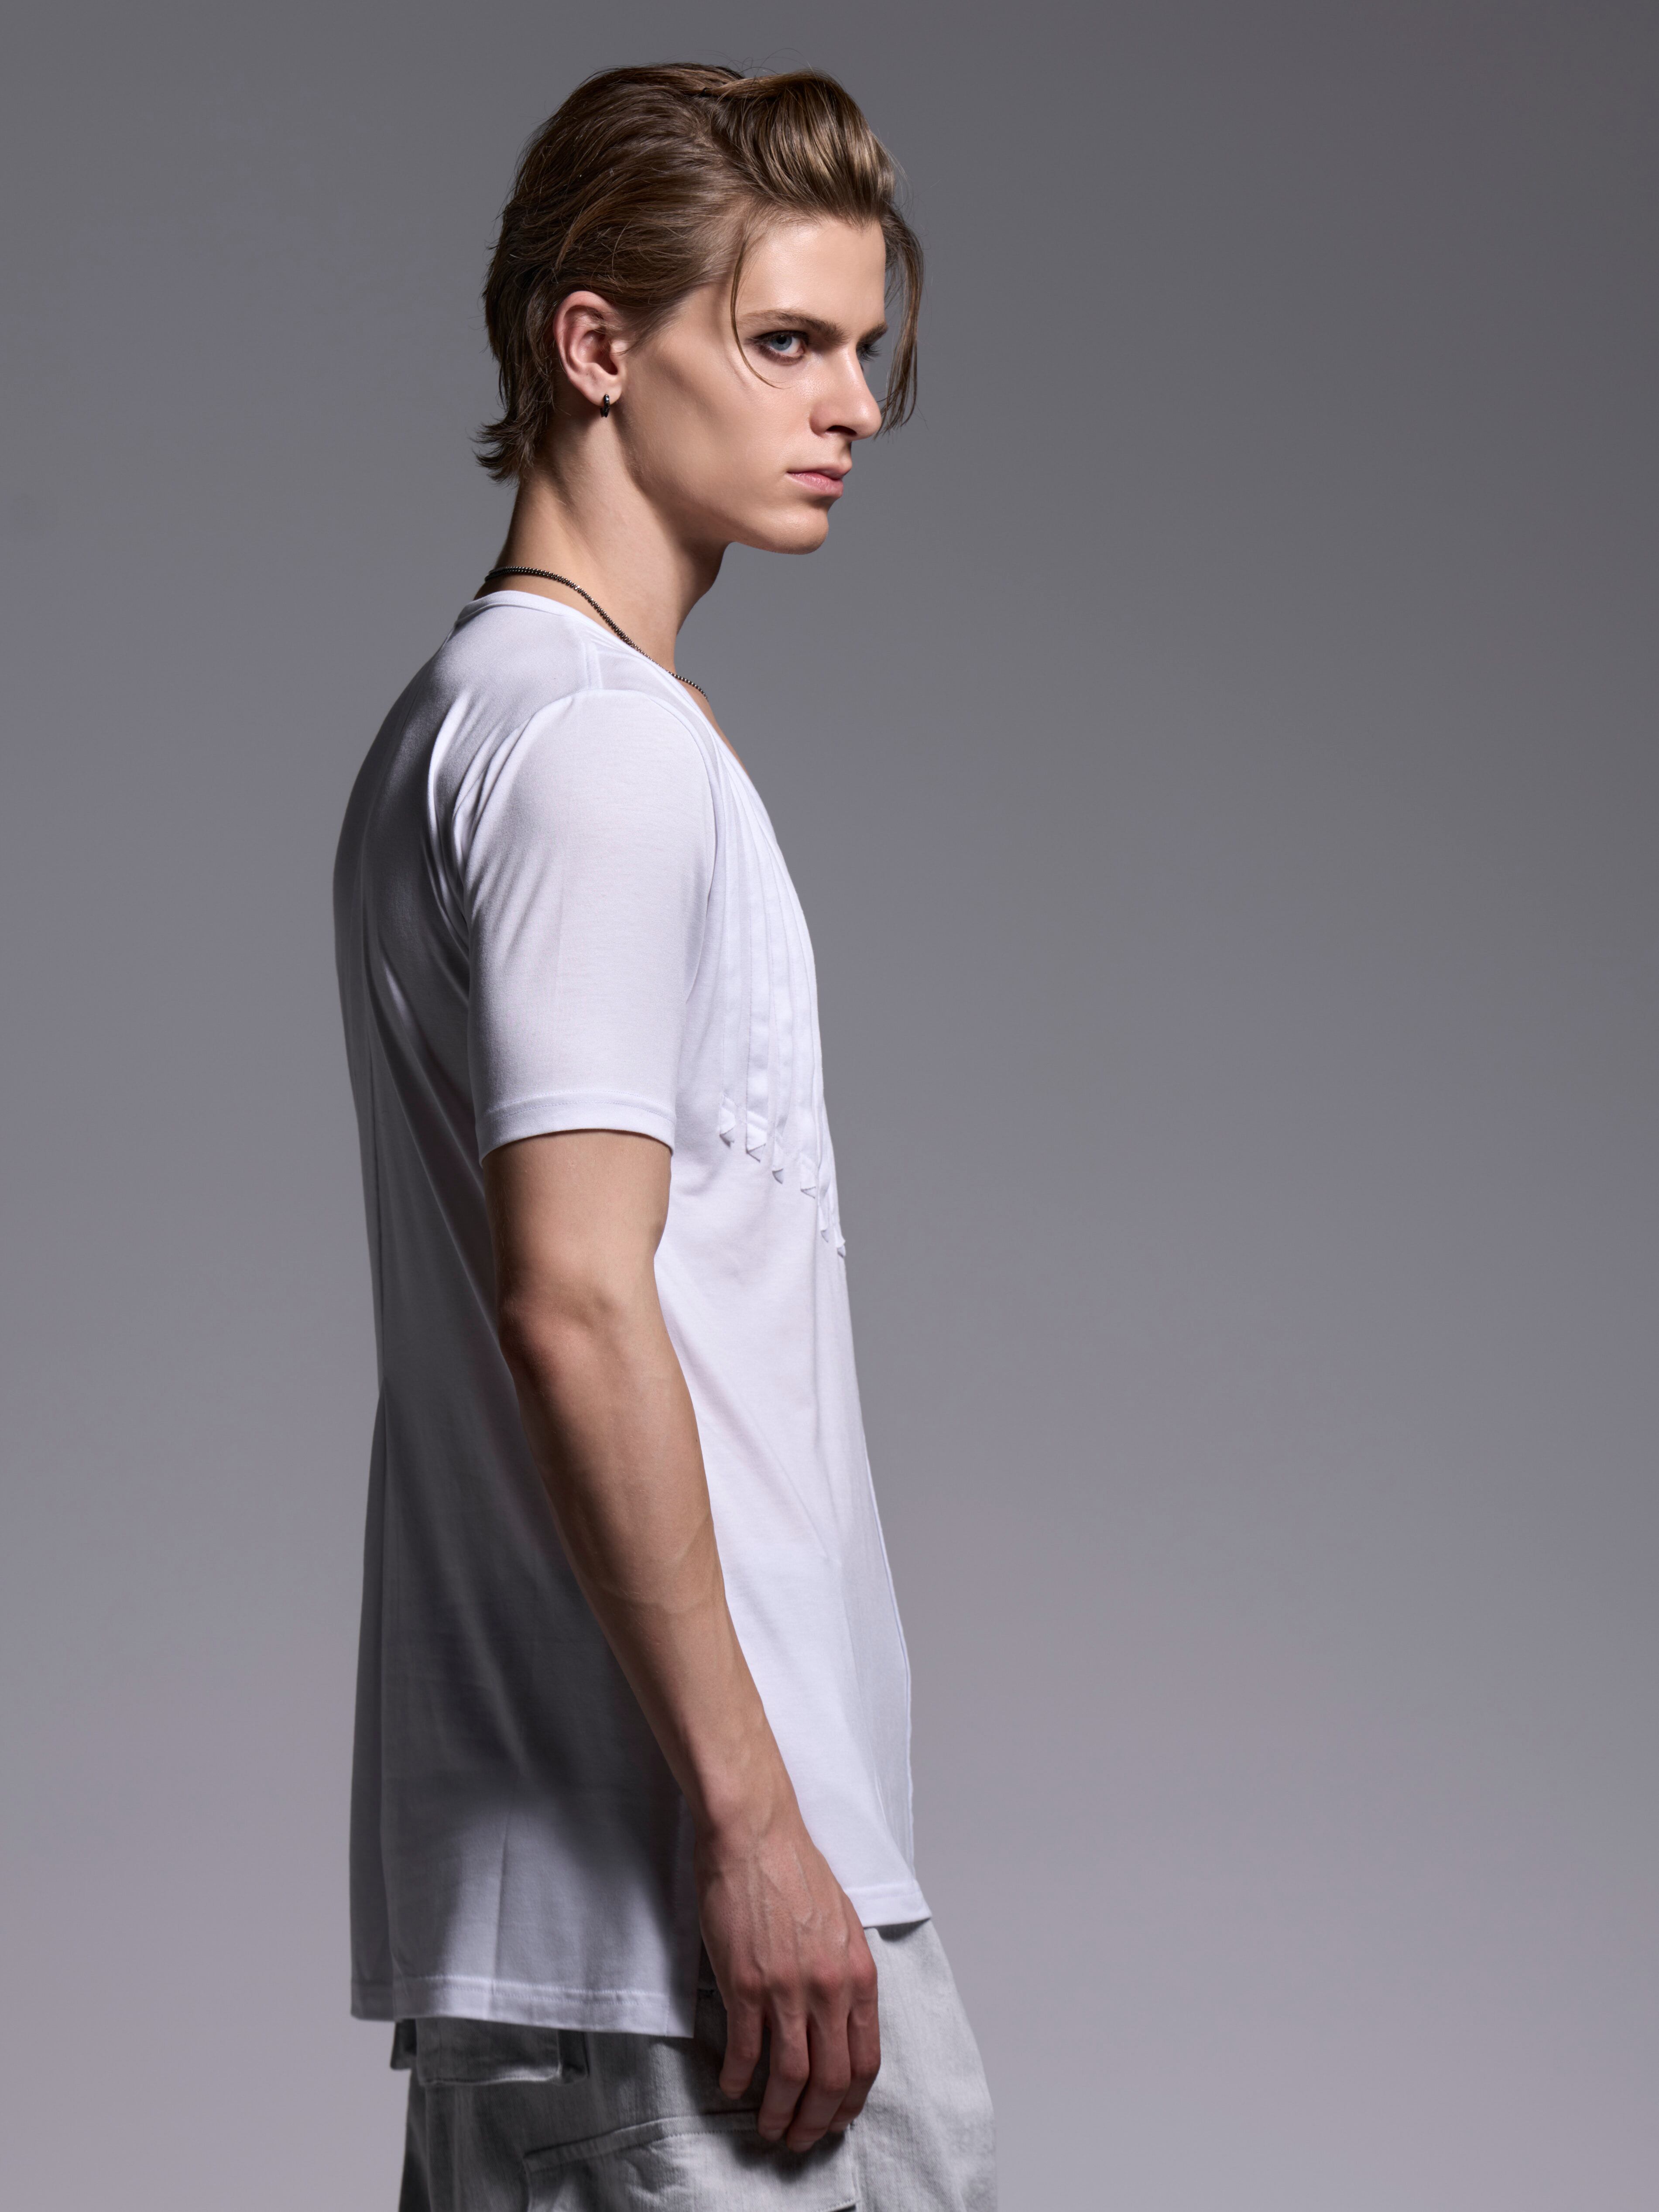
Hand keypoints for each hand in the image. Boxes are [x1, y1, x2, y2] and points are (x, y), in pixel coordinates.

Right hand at [696, 1794, 880, 2152]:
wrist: (756, 1835)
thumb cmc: (796, 1871)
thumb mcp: (843, 1924)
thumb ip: (846, 1975)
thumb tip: (842, 2021)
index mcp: (857, 1974)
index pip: (864, 2060)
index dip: (850, 2101)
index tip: (837, 2118)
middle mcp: (828, 1988)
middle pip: (829, 2079)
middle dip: (816, 2120)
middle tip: (801, 2138)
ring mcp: (786, 1989)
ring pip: (789, 2075)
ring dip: (778, 2112)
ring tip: (768, 2126)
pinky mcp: (745, 1984)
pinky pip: (744, 2050)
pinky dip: (738, 2077)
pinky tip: (732, 2085)